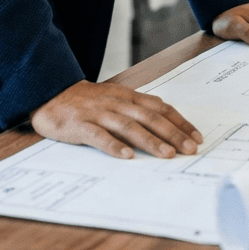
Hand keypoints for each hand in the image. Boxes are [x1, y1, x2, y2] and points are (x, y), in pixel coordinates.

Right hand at [30, 79, 203, 159]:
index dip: (179, 122)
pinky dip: (114, 146)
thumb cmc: (88, 101)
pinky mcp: (81, 125)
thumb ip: (137, 109)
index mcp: (127, 96)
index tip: (196, 136)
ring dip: (150, 140)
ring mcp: (99, 113)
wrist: (52, 93)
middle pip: (149, 117)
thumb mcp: (115, 98)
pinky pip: (99, 136)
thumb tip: (166, 124)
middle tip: (190, 149)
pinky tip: (126, 156)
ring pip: (129, 126)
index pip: (159, 108)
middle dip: (172, 133)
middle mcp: (117, 102)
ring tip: (167, 154)